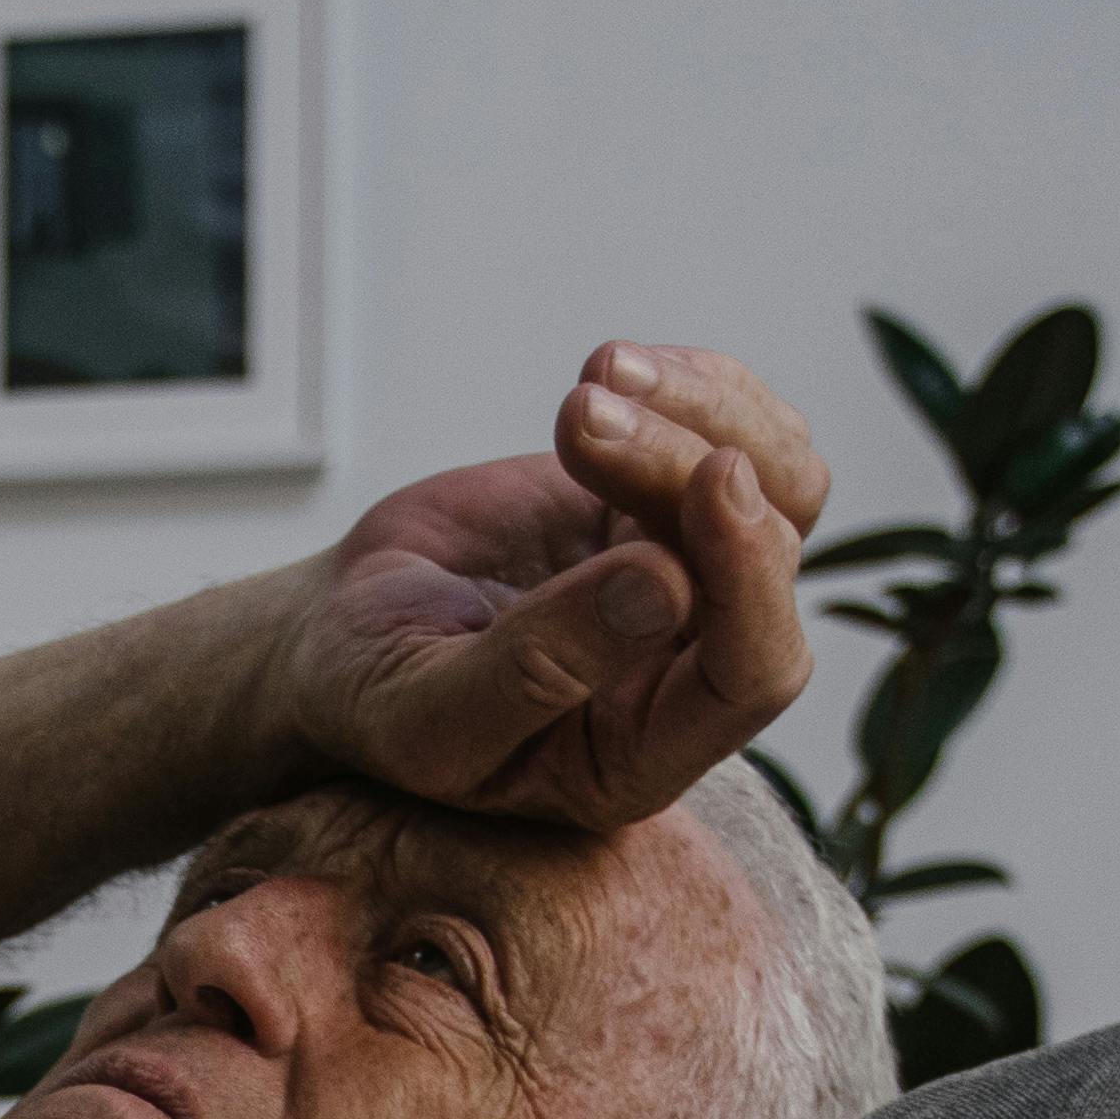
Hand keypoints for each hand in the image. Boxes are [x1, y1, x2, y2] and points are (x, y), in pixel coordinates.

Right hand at [273, 344, 830, 832]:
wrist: (339, 632)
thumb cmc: (372, 695)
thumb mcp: (426, 711)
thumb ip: (536, 668)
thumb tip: (666, 583)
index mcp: (643, 751)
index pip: (754, 674)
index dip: (751, 579)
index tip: (710, 481)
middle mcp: (688, 669)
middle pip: (768, 552)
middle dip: (682, 466)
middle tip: (574, 419)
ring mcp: (689, 581)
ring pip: (779, 483)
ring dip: (701, 412)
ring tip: (594, 377)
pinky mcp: (665, 506)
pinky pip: (740, 433)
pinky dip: (695, 385)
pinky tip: (611, 368)